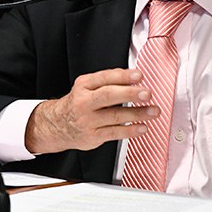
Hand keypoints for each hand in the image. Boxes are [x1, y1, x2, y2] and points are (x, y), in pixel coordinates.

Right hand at [24, 68, 158, 153]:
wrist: (58, 125)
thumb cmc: (79, 103)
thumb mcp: (87, 87)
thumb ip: (108, 81)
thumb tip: (134, 77)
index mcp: (84, 85)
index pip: (104, 77)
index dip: (123, 76)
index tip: (139, 76)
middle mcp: (84, 102)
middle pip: (108, 96)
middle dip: (130, 94)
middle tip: (147, 93)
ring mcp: (88, 120)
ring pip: (115, 116)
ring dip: (137, 113)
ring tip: (153, 111)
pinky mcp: (93, 136)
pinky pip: (114, 133)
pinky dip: (130, 130)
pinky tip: (142, 127)